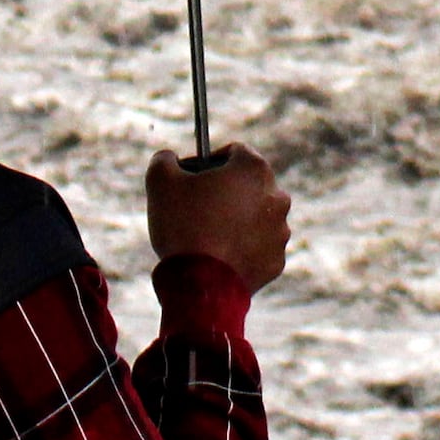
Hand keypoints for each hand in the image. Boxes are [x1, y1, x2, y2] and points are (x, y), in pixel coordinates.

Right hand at [147, 144, 291, 292]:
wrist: (200, 286)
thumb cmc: (183, 226)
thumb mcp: (160, 181)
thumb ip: (164, 160)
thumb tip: (169, 159)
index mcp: (254, 169)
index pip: (233, 153)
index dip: (208, 164)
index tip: (191, 180)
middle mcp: (277, 197)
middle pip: (247, 186)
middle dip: (224, 193)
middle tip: (196, 210)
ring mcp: (280, 232)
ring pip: (254, 218)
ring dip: (235, 221)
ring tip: (206, 237)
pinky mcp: (276, 262)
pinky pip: (256, 249)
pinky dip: (241, 250)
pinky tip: (218, 258)